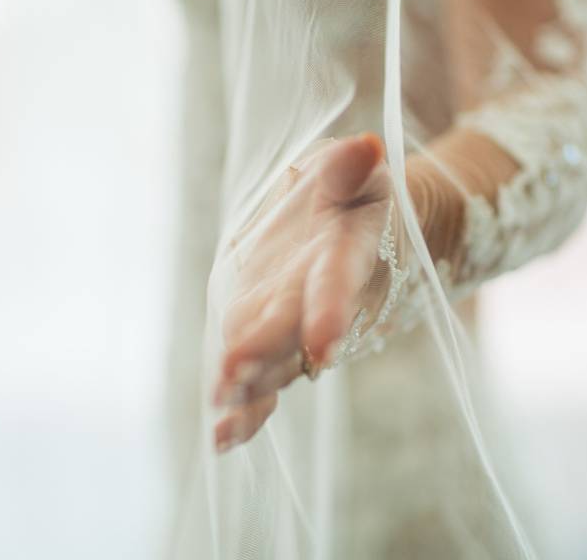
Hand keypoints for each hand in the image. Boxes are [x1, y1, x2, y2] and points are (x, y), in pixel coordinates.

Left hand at [213, 133, 390, 452]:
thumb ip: (350, 168)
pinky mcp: (272, 342)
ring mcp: (295, 326)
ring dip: (250, 391)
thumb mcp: (354, 171)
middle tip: (233, 375)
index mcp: (343, 254)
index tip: (322, 344)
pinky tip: (220, 437)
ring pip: (275, 367)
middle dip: (267, 354)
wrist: (367, 235)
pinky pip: (263, 385)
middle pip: (294, 333)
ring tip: (220, 419)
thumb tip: (364, 149)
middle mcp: (318, 300)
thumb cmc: (355, 196)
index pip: (337, 283)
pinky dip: (246, 412)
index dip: (329, 310)